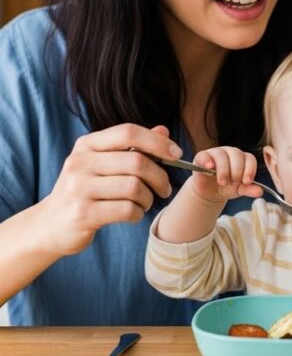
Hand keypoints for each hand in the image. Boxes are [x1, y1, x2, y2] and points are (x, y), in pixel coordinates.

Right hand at [42, 124, 182, 256]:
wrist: (50, 224)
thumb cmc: (85, 190)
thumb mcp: (103, 163)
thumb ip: (132, 147)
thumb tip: (164, 131)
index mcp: (87, 144)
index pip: (128, 132)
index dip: (157, 142)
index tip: (176, 154)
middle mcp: (80, 162)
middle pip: (136, 162)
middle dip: (160, 176)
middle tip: (165, 188)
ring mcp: (78, 188)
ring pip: (134, 187)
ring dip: (148, 198)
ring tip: (145, 203)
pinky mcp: (82, 214)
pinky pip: (126, 210)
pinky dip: (137, 213)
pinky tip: (133, 214)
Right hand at [189, 147, 263, 204]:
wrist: (209, 193)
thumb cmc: (226, 187)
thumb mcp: (239, 190)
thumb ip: (248, 189)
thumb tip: (260, 192)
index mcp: (241, 158)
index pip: (249, 158)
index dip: (250, 169)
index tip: (247, 181)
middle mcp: (230, 152)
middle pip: (237, 155)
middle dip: (237, 171)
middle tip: (233, 183)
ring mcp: (216, 153)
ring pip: (222, 155)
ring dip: (223, 170)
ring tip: (223, 182)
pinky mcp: (202, 157)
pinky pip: (205, 155)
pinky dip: (207, 161)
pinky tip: (210, 167)